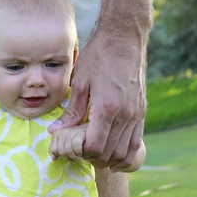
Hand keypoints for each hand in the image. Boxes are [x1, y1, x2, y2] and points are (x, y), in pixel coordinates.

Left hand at [48, 29, 146, 170]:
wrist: (125, 37)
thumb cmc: (99, 56)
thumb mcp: (80, 83)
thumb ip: (70, 112)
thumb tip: (55, 132)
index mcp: (107, 108)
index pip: (95, 146)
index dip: (82, 152)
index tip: (72, 148)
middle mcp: (125, 115)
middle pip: (109, 153)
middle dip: (92, 159)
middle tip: (79, 154)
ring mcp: (136, 114)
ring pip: (124, 152)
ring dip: (108, 160)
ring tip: (94, 157)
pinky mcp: (142, 112)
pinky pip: (136, 143)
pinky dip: (125, 155)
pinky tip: (113, 158)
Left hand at [49, 124, 86, 160]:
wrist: (88, 131)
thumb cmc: (74, 139)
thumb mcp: (63, 144)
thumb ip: (56, 150)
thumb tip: (54, 158)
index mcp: (56, 134)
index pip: (53, 150)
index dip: (59, 155)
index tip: (65, 156)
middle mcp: (62, 132)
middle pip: (61, 152)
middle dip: (68, 158)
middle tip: (74, 159)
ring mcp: (70, 132)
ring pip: (68, 151)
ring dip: (74, 157)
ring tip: (78, 158)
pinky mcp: (79, 133)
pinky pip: (76, 147)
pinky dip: (79, 152)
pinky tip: (81, 154)